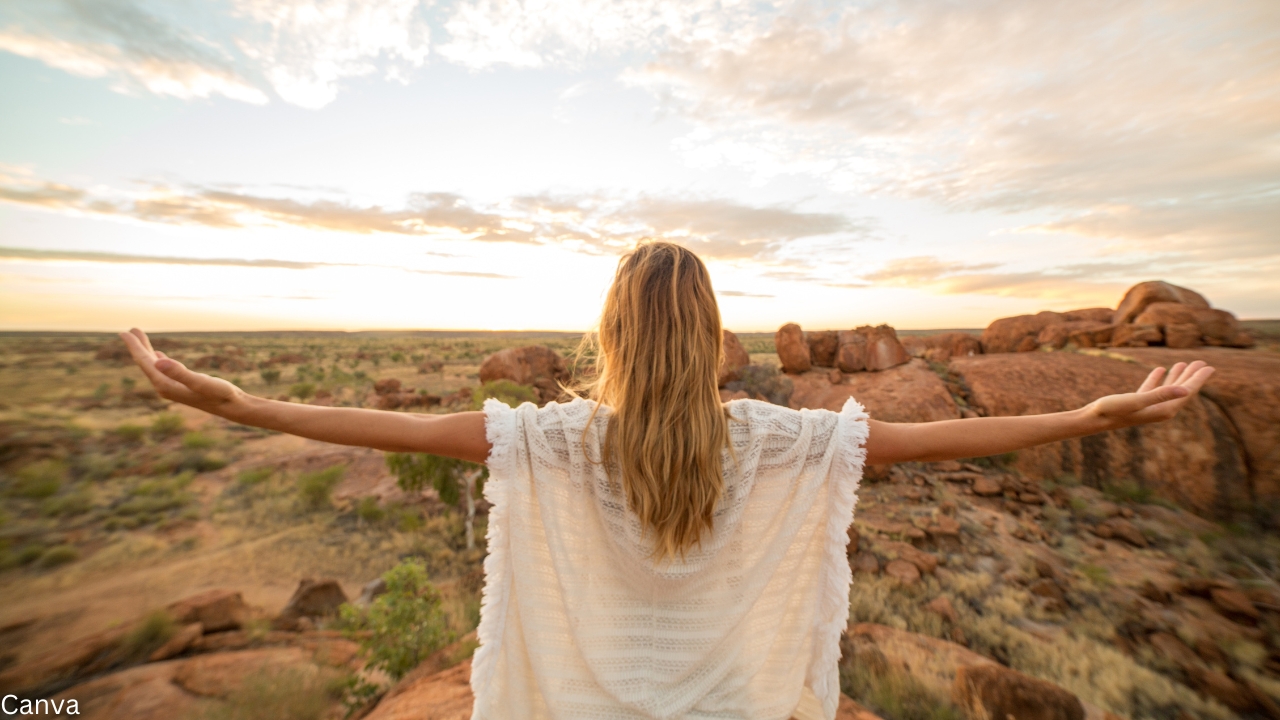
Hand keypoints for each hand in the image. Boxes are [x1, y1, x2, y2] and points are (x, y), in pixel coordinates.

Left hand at [119, 328, 248, 418]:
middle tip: (130, 330)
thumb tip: (158, 361)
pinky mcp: (182, 386)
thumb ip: (180, 372)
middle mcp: (165, 387)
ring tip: (140, 338)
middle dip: (138, 347)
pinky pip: (164, 370)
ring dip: (148, 351)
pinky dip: (158, 360)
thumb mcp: (200, 382)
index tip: (124, 332)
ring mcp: (173, 387)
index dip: (135, 347)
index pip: (146, 363)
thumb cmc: (220, 395)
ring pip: (154, 366)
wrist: (233, 408)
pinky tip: (158, 355)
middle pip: (147, 364)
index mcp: (166, 385)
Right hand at [1085, 361, 1214, 429]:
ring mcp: (1148, 407)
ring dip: (1176, 376)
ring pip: (1167, 389)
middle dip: (1191, 376)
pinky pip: (1152, 389)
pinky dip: (1157, 379)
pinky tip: (1159, 370)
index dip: (1198, 379)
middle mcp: (1159, 410)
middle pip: (1180, 390)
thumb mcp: (1137, 400)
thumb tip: (1185, 390)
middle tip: (1202, 363)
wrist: (1092, 420)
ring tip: (1183, 363)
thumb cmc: (1113, 410)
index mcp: (1163, 410)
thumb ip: (1161, 394)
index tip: (1209, 367)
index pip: (1186, 392)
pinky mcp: (1137, 403)